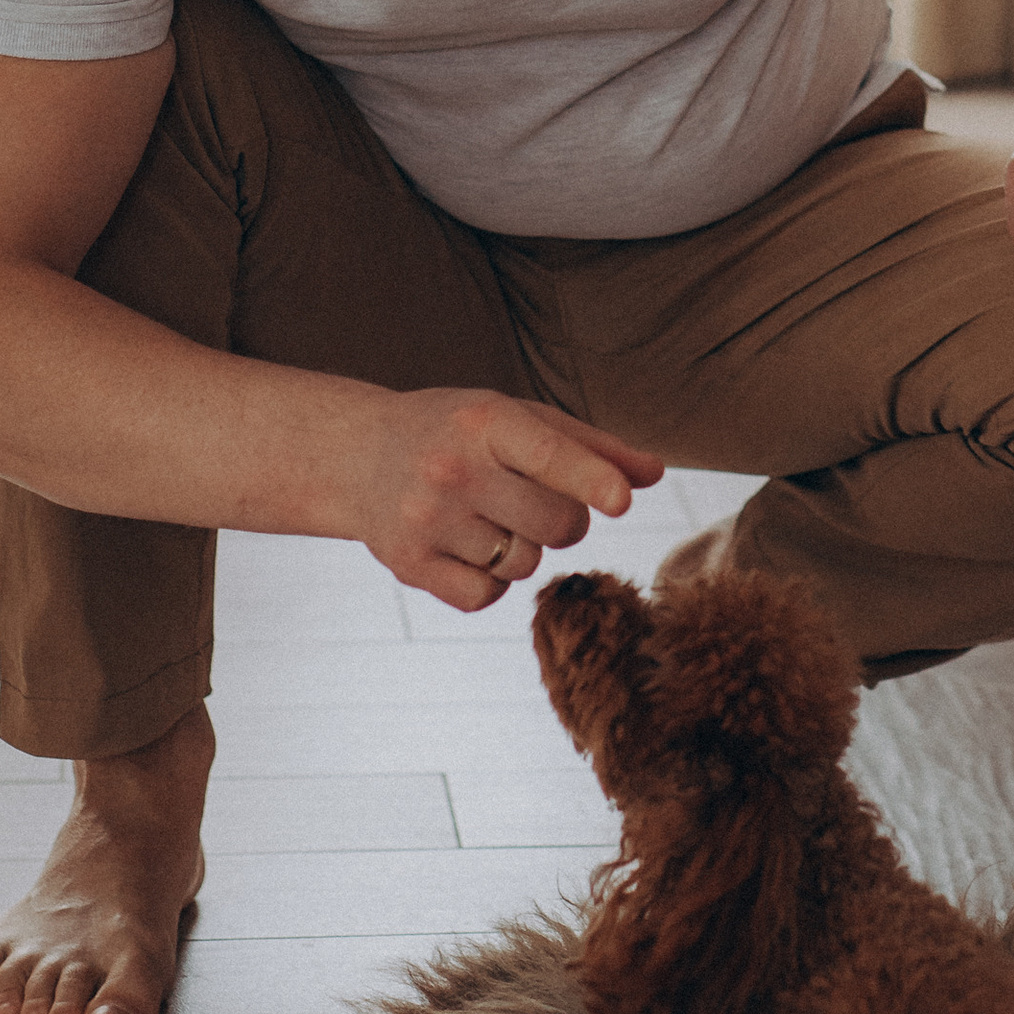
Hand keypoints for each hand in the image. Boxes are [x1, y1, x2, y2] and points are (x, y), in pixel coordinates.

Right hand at [343, 388, 664, 611]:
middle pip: (555, 525)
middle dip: (566, 521)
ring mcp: (427, 520)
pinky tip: (466, 547)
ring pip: (524, 563)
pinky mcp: (409, 565)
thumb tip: (655, 473)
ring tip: (488, 516)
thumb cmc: (459, 432)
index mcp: (485, 421)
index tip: (621, 501)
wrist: (358, 455)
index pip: (549, 455)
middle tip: (536, 501)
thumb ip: (590, 445)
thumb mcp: (517, 417)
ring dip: (523, 548)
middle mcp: (452, 469)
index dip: (591, 479)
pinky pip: (486, 596)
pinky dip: (490, 581)